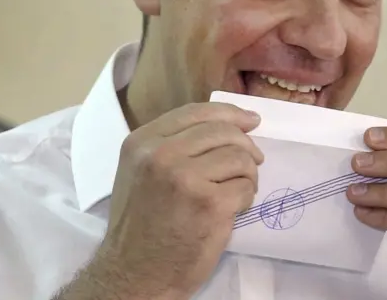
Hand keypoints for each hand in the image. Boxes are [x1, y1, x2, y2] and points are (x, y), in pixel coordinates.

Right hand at [94, 103, 262, 299]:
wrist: (134, 275)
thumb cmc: (142, 224)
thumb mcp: (142, 171)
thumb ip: (175, 144)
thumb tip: (231, 123)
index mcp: (142, 142)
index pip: (197, 112)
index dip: (231, 113)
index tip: (251, 120)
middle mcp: (161, 155)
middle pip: (223, 131)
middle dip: (245, 146)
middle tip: (252, 163)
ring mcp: (185, 178)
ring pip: (239, 157)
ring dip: (247, 174)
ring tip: (237, 190)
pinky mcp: (210, 204)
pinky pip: (246, 186)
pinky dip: (246, 197)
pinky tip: (233, 209)